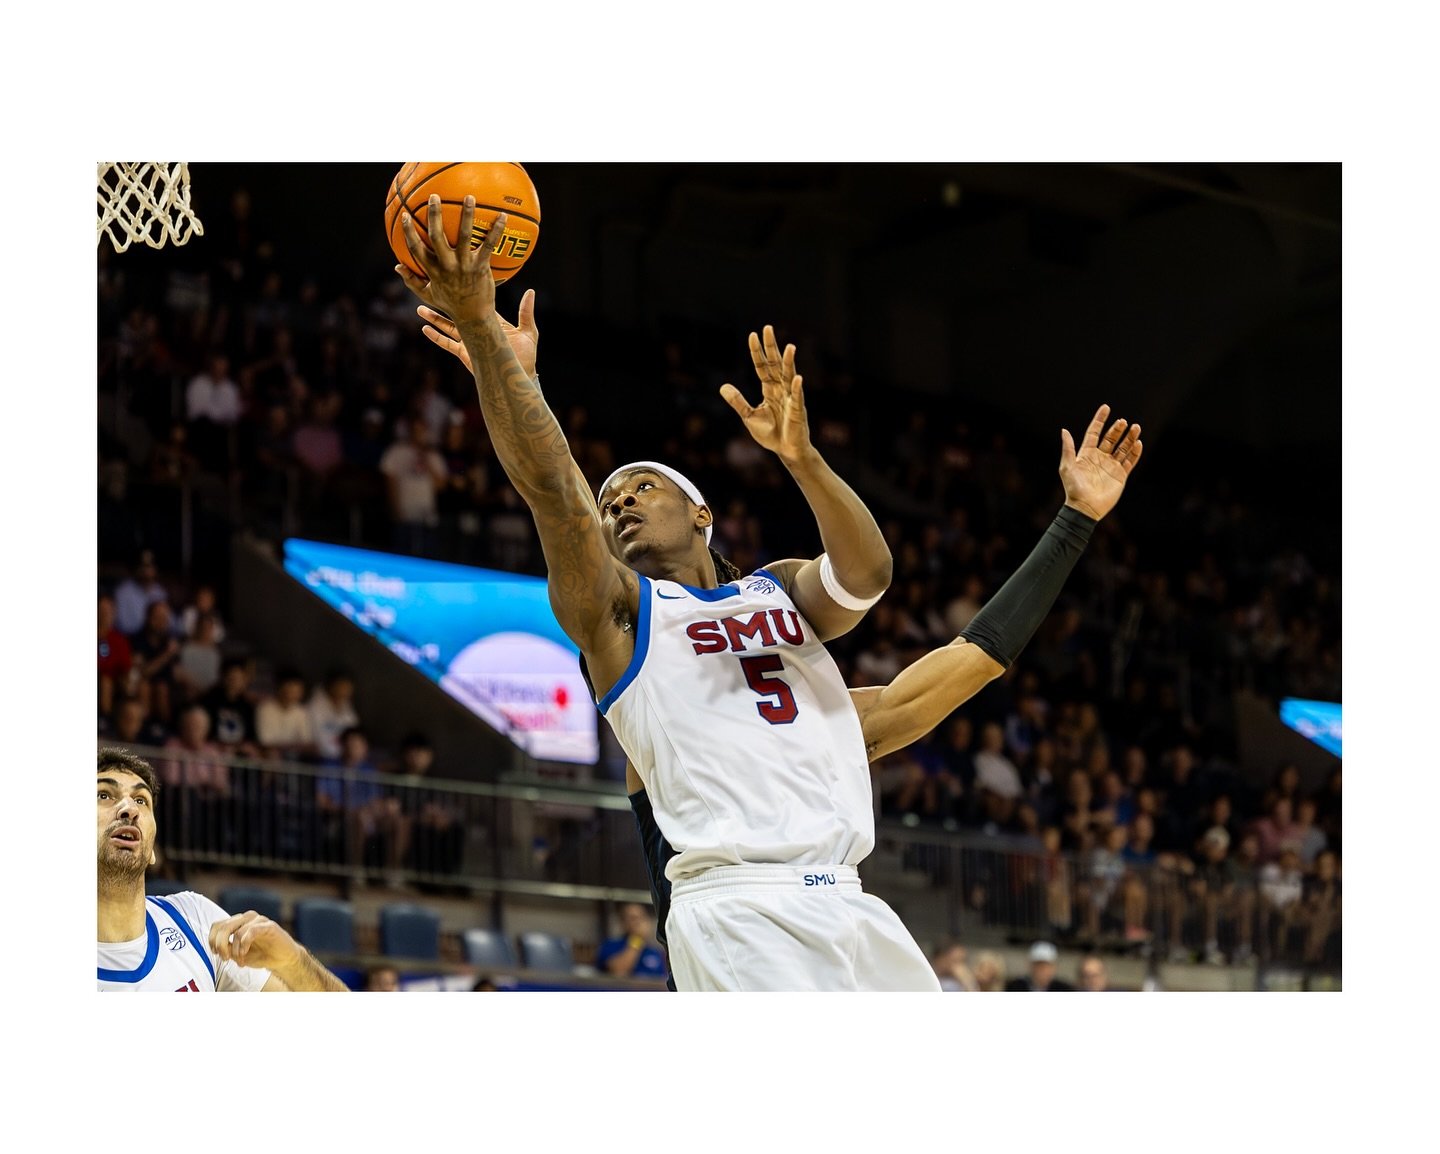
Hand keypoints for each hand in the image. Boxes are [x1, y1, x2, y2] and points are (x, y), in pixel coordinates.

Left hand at [208, 910, 305, 971]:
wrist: (283, 959)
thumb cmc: (261, 955)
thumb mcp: (238, 953)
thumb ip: (227, 947)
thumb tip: (217, 947)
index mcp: (238, 923)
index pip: (218, 925)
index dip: (212, 939)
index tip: (215, 953)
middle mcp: (247, 918)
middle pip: (223, 927)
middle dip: (220, 945)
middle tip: (225, 958)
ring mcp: (259, 920)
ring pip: (236, 931)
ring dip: (235, 950)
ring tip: (240, 960)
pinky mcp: (269, 926)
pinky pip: (251, 931)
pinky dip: (244, 945)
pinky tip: (245, 953)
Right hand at [394, 195, 503, 330]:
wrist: (474, 318)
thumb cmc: (451, 305)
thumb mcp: (428, 295)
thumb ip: (412, 281)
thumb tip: (396, 267)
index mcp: (432, 270)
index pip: (416, 248)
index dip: (409, 232)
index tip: (405, 215)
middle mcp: (447, 266)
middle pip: (437, 236)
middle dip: (434, 215)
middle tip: (434, 196)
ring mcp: (465, 266)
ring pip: (464, 236)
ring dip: (467, 215)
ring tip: (469, 197)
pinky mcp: (481, 267)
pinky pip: (489, 245)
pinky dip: (496, 230)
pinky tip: (502, 216)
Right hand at [419, 287, 538, 378]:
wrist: (517, 378)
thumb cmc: (525, 357)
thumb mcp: (528, 332)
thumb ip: (526, 312)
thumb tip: (530, 291)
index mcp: (491, 321)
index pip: (476, 303)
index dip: (465, 291)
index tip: (454, 277)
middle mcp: (478, 329)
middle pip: (457, 312)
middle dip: (444, 302)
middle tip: (430, 288)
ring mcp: (470, 341)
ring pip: (448, 326)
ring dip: (434, 318)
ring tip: (420, 309)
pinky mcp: (465, 354)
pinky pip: (447, 344)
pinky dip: (436, 337)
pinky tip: (425, 329)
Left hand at [719, 325, 812, 465]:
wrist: (786, 451)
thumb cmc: (771, 433)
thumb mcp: (749, 416)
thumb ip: (738, 401)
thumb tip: (723, 386)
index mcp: (769, 389)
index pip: (762, 366)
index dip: (757, 352)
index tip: (752, 334)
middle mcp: (781, 389)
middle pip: (775, 364)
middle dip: (772, 347)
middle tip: (768, 328)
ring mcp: (790, 398)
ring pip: (789, 376)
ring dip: (789, 362)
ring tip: (789, 347)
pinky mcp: (798, 411)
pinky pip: (797, 398)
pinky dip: (797, 389)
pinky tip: (797, 378)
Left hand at [1058, 404, 1143, 520]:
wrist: (1085, 507)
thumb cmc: (1073, 487)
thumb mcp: (1067, 466)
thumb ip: (1068, 448)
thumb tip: (1064, 430)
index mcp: (1086, 454)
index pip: (1094, 432)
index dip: (1100, 420)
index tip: (1106, 407)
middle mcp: (1100, 457)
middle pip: (1111, 439)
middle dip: (1117, 429)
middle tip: (1123, 422)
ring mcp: (1111, 466)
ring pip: (1123, 448)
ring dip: (1129, 438)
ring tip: (1136, 428)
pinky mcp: (1120, 475)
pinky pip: (1130, 461)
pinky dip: (1135, 452)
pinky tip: (1138, 443)